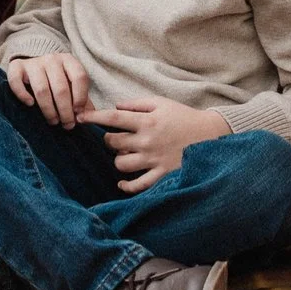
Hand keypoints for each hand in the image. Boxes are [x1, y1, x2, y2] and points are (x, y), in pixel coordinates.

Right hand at [5, 53, 91, 128]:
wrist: (34, 62)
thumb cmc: (57, 78)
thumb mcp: (72, 84)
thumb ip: (81, 99)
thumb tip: (88, 117)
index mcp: (69, 60)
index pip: (79, 77)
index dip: (81, 97)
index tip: (79, 112)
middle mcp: (52, 59)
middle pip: (61, 88)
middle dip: (65, 110)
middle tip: (67, 125)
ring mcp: (33, 63)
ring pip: (41, 89)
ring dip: (48, 109)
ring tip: (53, 121)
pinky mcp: (17, 67)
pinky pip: (16, 81)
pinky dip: (22, 94)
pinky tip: (30, 104)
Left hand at [81, 96, 231, 192]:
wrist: (210, 135)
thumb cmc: (184, 117)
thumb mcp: (162, 103)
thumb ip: (137, 103)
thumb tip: (116, 106)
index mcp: (147, 121)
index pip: (113, 118)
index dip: (94, 117)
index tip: (80, 117)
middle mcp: (147, 141)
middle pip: (113, 143)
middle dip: (109, 139)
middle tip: (115, 137)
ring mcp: (153, 160)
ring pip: (121, 164)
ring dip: (118, 159)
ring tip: (126, 154)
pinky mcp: (161, 175)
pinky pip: (138, 185)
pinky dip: (126, 186)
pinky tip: (122, 183)